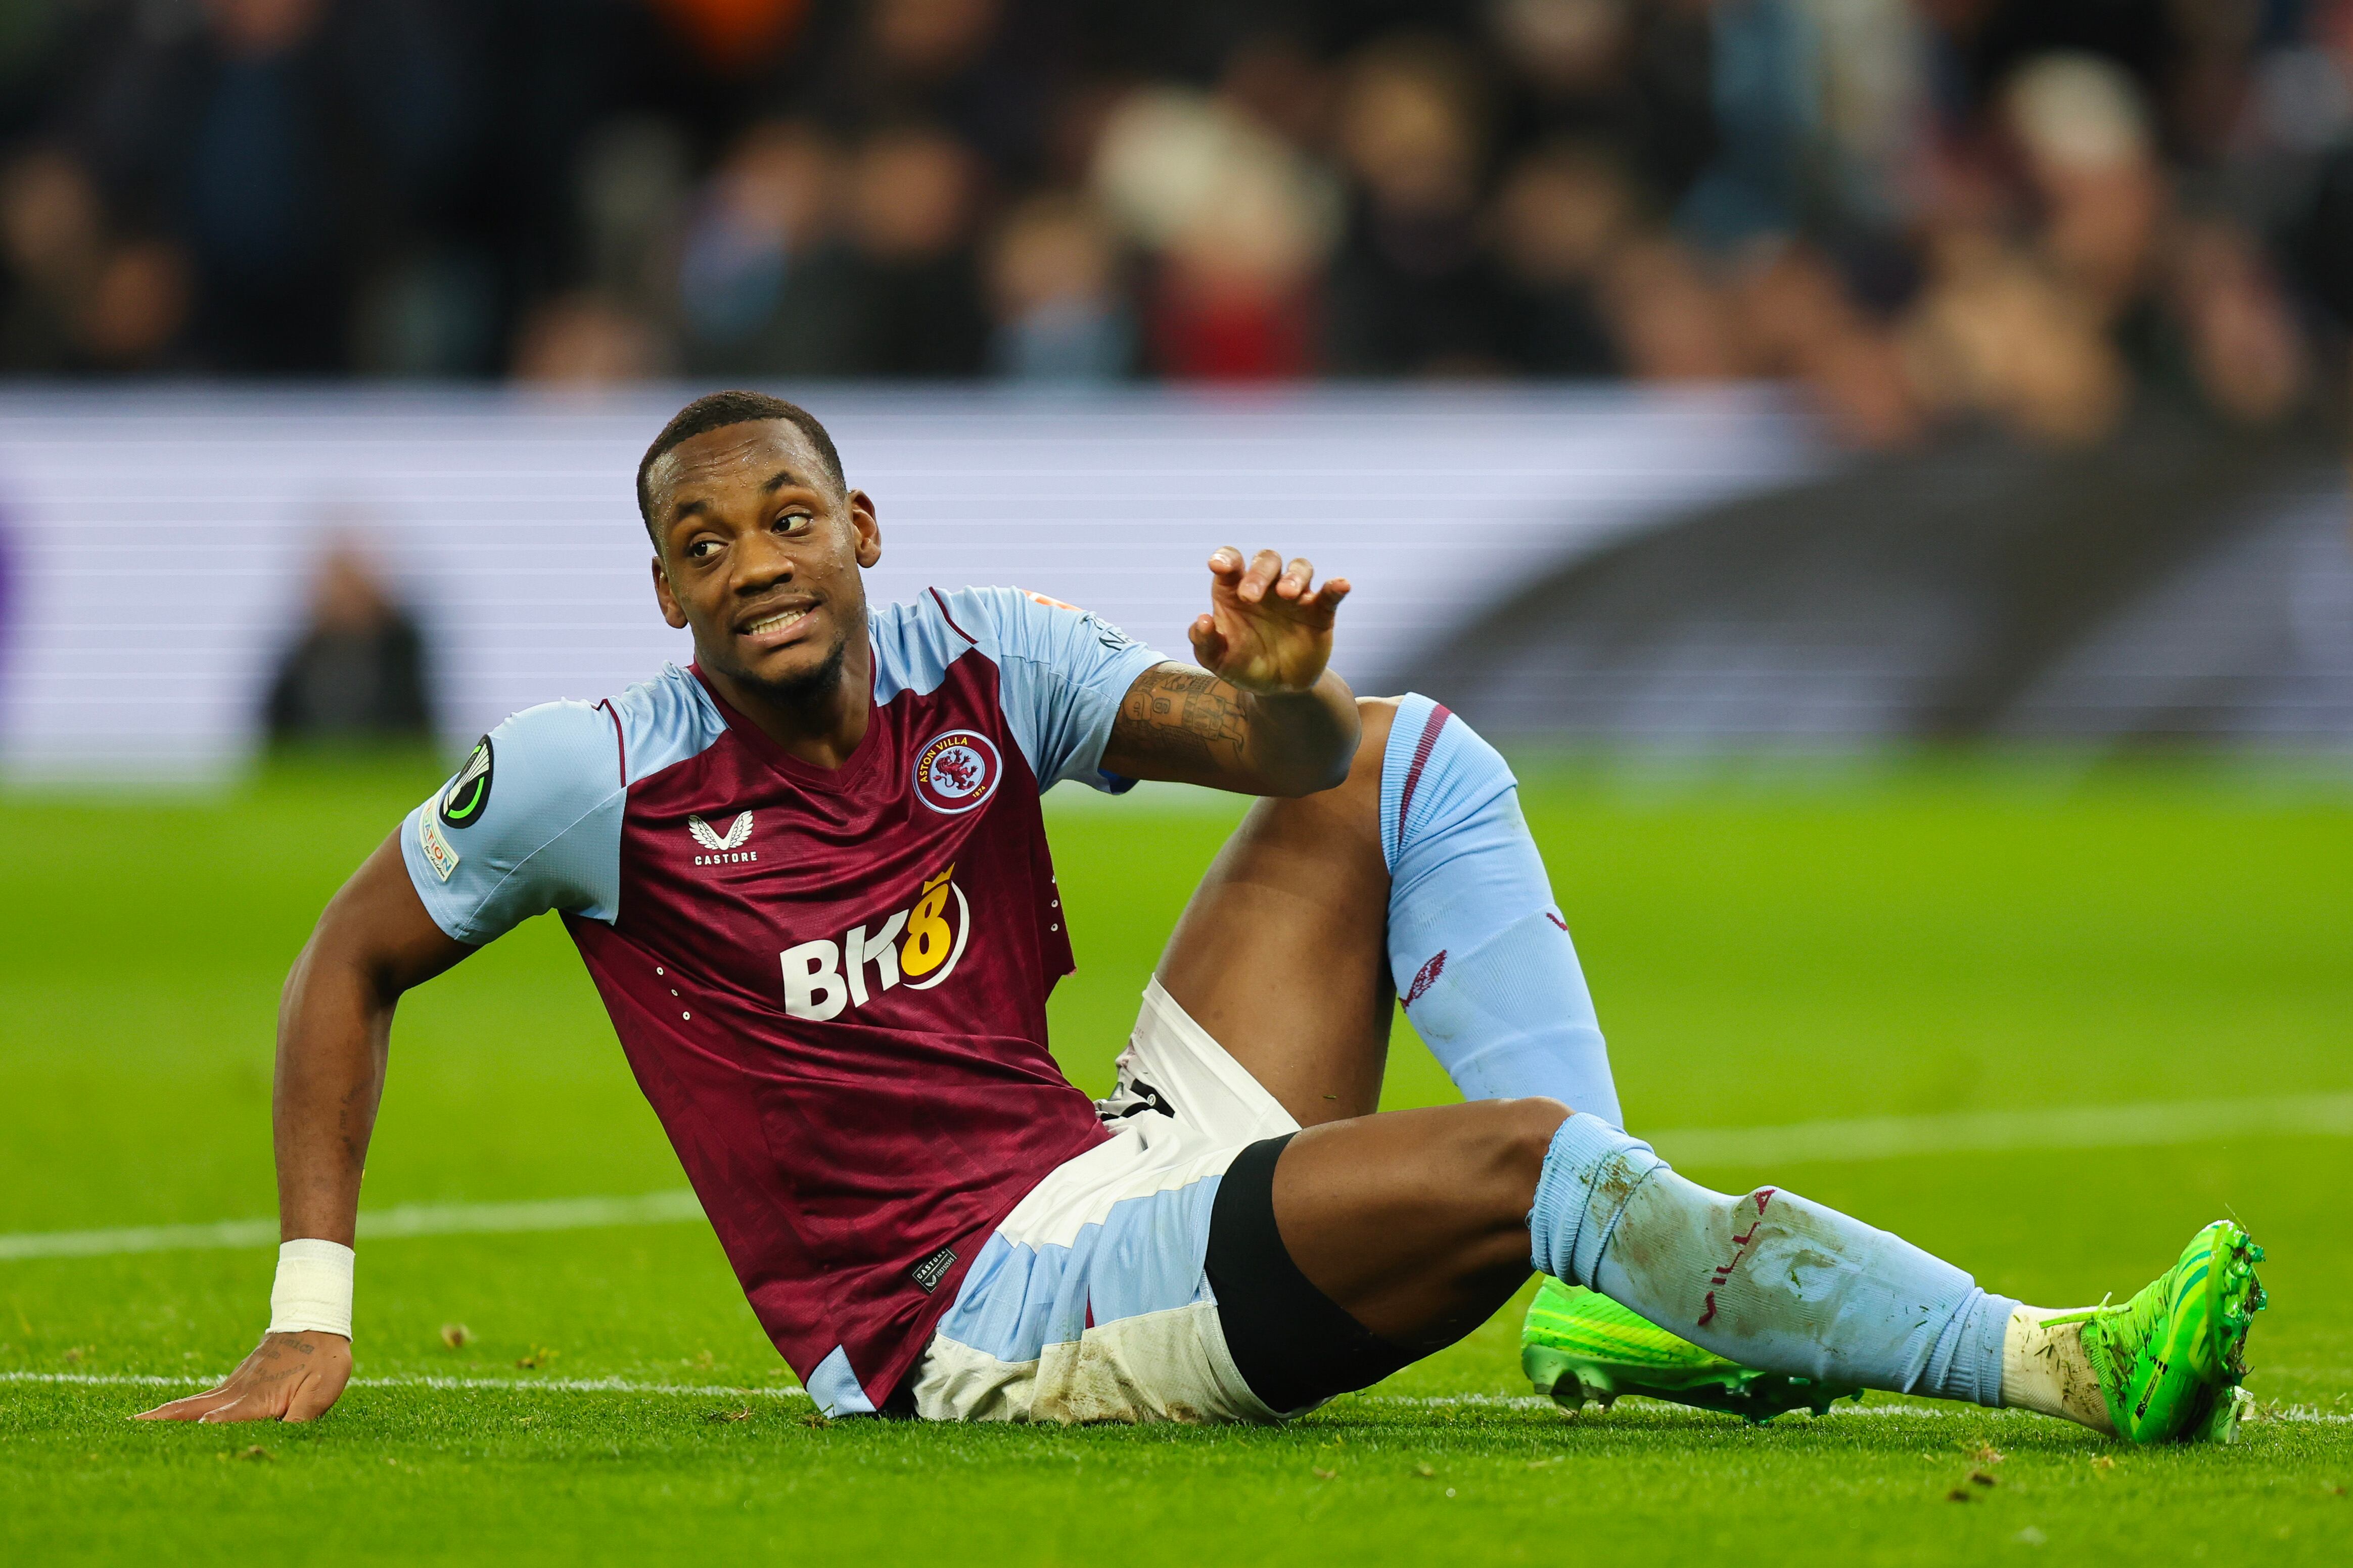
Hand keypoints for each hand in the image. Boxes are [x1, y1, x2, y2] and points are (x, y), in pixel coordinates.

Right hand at [134, 1331, 351, 1423]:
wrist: (318, 1318)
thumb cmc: (324, 1357)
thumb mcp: (323, 1388)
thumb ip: (302, 1415)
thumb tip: (282, 1437)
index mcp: (258, 1396)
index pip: (228, 1417)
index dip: (210, 1427)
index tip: (188, 1433)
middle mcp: (238, 1389)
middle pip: (193, 1407)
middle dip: (163, 1419)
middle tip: (128, 1428)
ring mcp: (235, 1382)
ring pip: (194, 1400)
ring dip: (167, 1413)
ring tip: (134, 1424)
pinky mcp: (238, 1379)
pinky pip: (205, 1396)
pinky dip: (183, 1406)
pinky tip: (173, 1414)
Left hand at [1189, 548, 1350, 695]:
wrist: (1277, 690)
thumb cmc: (1243, 666)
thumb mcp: (1218, 661)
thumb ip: (1205, 642)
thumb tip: (1202, 620)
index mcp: (1236, 590)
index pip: (1232, 562)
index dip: (1225, 558)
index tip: (1218, 567)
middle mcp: (1267, 586)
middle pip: (1267, 560)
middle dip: (1258, 573)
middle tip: (1250, 597)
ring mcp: (1295, 597)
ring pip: (1300, 568)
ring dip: (1294, 576)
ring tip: (1288, 594)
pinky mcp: (1320, 612)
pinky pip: (1330, 593)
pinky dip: (1336, 586)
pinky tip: (1341, 584)